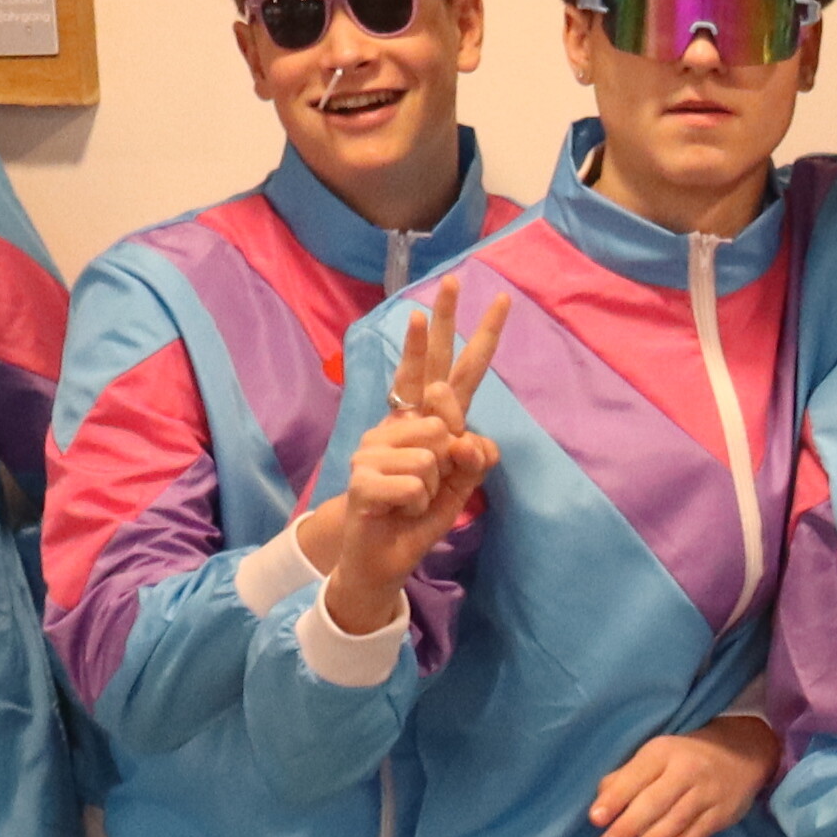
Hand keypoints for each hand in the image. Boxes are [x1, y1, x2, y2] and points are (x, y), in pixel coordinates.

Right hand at [307, 281, 507, 632]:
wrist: (380, 556)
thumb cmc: (418, 515)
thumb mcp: (459, 491)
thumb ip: (473, 462)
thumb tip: (464, 434)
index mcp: (426, 425)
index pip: (446, 375)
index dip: (456, 337)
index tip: (472, 292)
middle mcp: (399, 425)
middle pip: (426, 369)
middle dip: (443, 324)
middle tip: (454, 280)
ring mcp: (375, 446)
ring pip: (434, 451)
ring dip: (435, 486)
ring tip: (415, 500)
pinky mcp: (362, 476)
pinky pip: (415, 483)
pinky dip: (416, 504)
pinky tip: (398, 509)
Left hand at [588, 711, 773, 836]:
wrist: (741, 753)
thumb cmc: (685, 758)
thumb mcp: (656, 757)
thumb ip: (627, 777)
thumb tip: (602, 802)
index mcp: (662, 752)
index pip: (635, 776)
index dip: (615, 798)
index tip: (596, 819)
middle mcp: (686, 770)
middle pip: (655, 801)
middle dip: (629, 826)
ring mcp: (707, 792)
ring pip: (676, 820)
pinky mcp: (723, 812)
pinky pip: (699, 832)